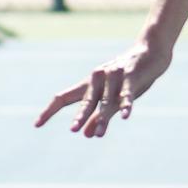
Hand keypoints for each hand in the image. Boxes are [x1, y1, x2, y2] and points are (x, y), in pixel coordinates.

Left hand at [34, 37, 172, 137]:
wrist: (151, 52)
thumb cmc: (129, 77)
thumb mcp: (112, 98)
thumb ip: (98, 115)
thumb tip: (85, 135)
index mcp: (89, 84)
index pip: (64, 98)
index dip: (50, 111)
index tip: (36, 125)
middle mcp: (97, 78)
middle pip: (85, 100)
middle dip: (80, 115)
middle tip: (73, 129)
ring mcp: (114, 76)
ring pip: (107, 101)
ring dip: (104, 117)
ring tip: (99, 134)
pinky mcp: (132, 76)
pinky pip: (127, 94)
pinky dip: (126, 105)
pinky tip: (125, 116)